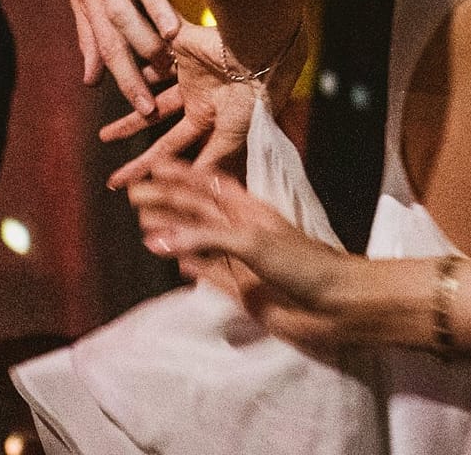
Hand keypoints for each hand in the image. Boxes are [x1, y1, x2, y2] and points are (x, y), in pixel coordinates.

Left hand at [101, 21, 259, 186]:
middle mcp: (197, 94)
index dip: (145, 165)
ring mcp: (188, 68)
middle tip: (101, 139)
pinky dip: (139, 48)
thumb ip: (208, 160)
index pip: (169, 146)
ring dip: (128, 89)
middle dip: (128, 129)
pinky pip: (155, 44)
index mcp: (208, 117)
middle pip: (153, 116)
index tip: (121, 184)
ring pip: (148, 82)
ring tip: (105, 83)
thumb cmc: (250, 98)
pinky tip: (120, 55)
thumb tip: (188, 190)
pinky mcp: (182, 42)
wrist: (262, 54)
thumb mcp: (229, 135)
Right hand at [129, 156, 367, 345]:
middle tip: (134, 195)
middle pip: (196, 210)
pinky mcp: (241, 290)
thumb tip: (158, 239)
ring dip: (173, 231)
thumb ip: (205, 238)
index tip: (153, 164)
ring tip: (145, 224)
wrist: (336, 305)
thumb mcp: (252, 241)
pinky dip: (191, 266)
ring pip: (198, 242)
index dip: (181, 173)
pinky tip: (175, 261)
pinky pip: (209, 273)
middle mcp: (242, 230)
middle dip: (167, 201)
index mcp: (249, 209)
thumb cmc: (302, 263)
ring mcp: (241, 260)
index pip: (207, 183)